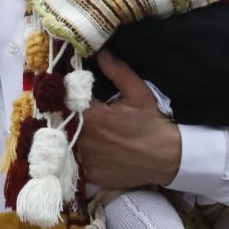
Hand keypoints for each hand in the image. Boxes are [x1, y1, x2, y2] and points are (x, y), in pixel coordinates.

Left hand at [73, 51, 181, 189]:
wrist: (167, 157)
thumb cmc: (152, 123)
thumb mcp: (138, 92)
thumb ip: (117, 71)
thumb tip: (102, 53)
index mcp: (93, 117)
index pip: (66, 103)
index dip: (63, 98)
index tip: (62, 93)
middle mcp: (85, 140)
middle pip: (62, 126)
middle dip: (63, 118)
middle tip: (64, 112)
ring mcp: (87, 161)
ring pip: (66, 146)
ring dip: (67, 138)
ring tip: (70, 131)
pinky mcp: (92, 176)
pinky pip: (75, 165)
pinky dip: (76, 158)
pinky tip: (83, 150)